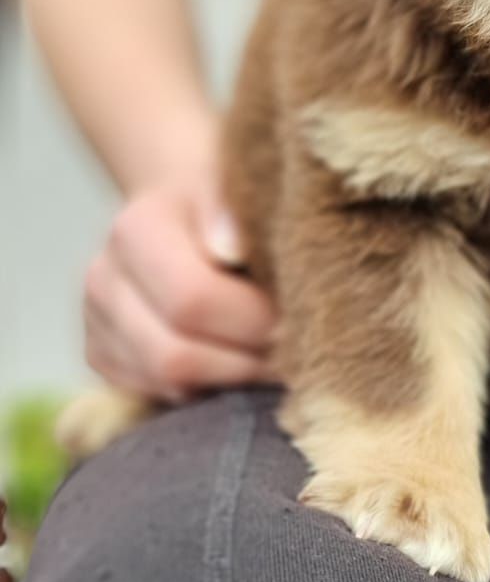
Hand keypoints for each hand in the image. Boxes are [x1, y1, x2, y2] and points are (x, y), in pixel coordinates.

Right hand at [83, 171, 277, 400]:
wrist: (181, 207)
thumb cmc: (222, 201)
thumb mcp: (235, 186)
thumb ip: (231, 209)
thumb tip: (229, 247)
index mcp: (135, 232)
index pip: (194, 300)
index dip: (254, 321)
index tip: (300, 318)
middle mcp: (103, 280)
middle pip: (176, 355)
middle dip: (248, 361)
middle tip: (296, 351)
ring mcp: (96, 324)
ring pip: (168, 384)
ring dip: (232, 380)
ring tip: (274, 358)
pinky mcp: (102, 356)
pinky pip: (159, 395)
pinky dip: (208, 388)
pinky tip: (239, 361)